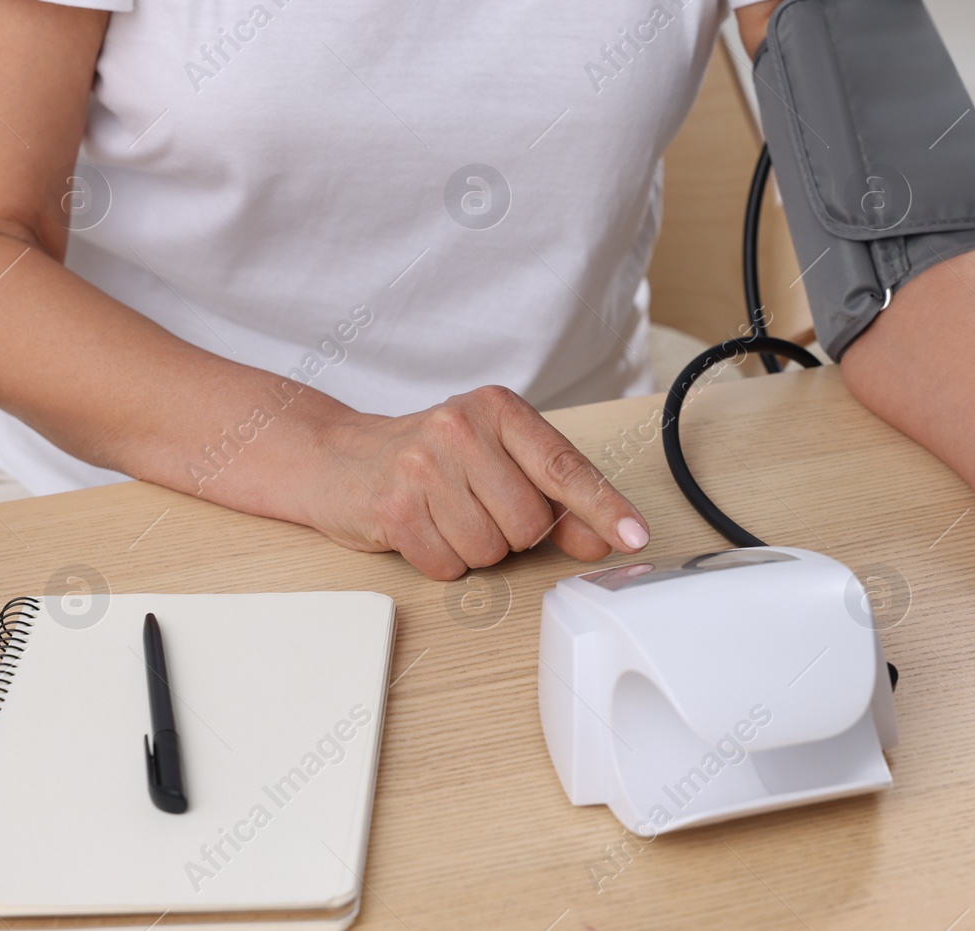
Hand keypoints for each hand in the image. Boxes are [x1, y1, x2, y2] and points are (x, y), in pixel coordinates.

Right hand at [312, 385, 648, 578]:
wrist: (340, 458)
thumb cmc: (430, 459)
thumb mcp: (498, 460)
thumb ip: (555, 498)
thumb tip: (604, 536)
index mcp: (498, 409)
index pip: (565, 467)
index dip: (604, 507)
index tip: (635, 536)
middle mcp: (461, 428)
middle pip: (530, 523)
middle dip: (512, 533)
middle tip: (477, 507)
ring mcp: (423, 466)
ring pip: (491, 550)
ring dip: (475, 549)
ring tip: (447, 516)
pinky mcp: (394, 507)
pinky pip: (450, 566)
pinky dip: (442, 561)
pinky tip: (423, 530)